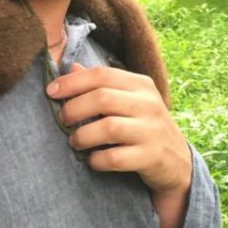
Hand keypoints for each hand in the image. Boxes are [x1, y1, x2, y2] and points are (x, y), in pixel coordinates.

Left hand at [46, 65, 191, 227]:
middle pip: (102, 98)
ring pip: (108, 128)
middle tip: (64, 121)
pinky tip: (93, 160)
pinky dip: (97, 160)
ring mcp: (152, 130)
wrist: (176, 161)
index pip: (101, 74)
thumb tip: (71, 67)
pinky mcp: (151, 156)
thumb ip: (101, 85)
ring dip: (83, 136)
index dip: (71, 82)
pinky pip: (115, 158)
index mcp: (141, 85)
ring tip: (75, 142)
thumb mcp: (128, 100)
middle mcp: (149, 104)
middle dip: (74, 109)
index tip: (51, 92)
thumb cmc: (142, 126)